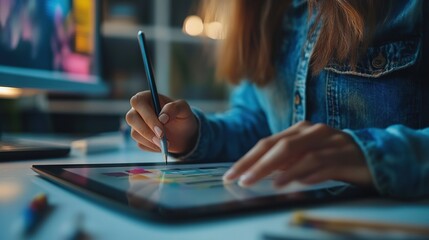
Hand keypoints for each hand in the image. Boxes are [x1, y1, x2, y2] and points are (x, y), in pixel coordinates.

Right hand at [126, 91, 197, 154]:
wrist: (184, 134)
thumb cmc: (182, 117)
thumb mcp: (184, 109)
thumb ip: (174, 108)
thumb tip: (162, 117)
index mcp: (147, 98)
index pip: (138, 102)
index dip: (147, 116)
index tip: (160, 129)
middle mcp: (138, 110)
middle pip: (131, 118)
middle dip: (147, 131)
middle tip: (162, 140)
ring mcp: (137, 124)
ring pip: (135, 133)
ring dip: (151, 141)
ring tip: (167, 144)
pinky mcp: (139, 137)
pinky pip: (140, 144)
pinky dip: (152, 147)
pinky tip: (163, 145)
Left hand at [222, 121, 372, 187]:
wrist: (376, 155)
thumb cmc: (335, 157)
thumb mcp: (307, 157)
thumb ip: (287, 161)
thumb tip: (260, 172)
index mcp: (301, 130)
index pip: (267, 143)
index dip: (247, 158)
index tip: (231, 174)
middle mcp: (313, 131)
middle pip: (278, 146)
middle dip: (255, 163)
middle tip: (238, 178)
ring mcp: (329, 142)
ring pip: (296, 152)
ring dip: (273, 168)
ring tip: (256, 180)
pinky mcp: (344, 155)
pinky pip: (319, 163)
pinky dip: (302, 173)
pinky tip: (288, 182)